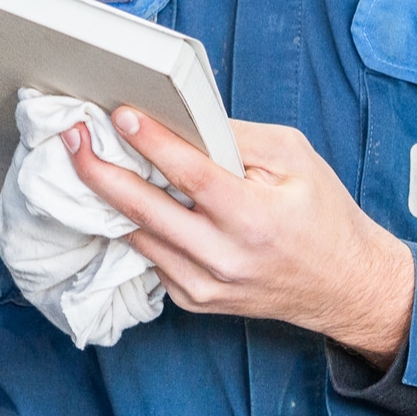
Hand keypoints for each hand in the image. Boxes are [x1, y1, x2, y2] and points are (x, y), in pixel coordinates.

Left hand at [67, 107, 416, 360]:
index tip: (117, 115)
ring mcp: (205, 285)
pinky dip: (135, 228)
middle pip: (144, 210)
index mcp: (254, 216)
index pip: (188, 173)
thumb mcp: (296, 157)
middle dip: (100, 171)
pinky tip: (125, 201)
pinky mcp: (195, 300)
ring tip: (88, 161)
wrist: (344, 285)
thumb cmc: (323, 215)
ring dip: (109, 199)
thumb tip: (183, 120)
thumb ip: (238, 137)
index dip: (149, 141)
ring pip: (138, 237)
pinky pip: (151, 258)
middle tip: (72, 139)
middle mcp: (224, 257)